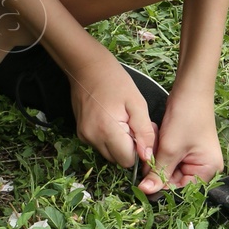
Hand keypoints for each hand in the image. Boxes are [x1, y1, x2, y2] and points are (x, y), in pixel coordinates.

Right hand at [69, 54, 156, 169]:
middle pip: (118, 160)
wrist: (87, 67)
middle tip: (133, 124)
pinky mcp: (81, 133)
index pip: (128, 161)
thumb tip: (147, 156)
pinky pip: (100, 145)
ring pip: (109, 154)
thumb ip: (144, 132)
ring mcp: (84, 137)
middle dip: (129, 148)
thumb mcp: (137, 103)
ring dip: (119, 144)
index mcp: (107, 130)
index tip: (143, 133)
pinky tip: (111, 120)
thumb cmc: (115, 81)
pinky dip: (109, 139)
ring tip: (123, 120)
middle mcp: (92, 138)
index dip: (139, 150)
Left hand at [138, 90, 222, 195]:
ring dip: (157, 157)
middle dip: (157, 168)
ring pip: (167, 168)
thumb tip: (145, 191)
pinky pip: (168, 157)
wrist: (191, 88)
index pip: (180, 190)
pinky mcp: (185, 148)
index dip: (161, 186)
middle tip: (149, 153)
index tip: (143, 182)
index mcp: (207, 171)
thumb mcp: (170, 148)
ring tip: (156, 140)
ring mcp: (194, 157)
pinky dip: (159, 149)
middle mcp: (203, 167)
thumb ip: (158, 172)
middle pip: (173, 180)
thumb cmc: (187, 117)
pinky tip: (158, 136)